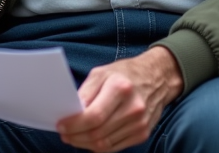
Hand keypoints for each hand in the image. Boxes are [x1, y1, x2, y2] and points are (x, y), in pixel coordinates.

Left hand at [56, 46, 182, 151]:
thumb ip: (85, 92)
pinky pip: (115, 147)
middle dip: (76, 136)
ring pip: (105, 144)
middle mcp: (133, 108)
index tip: (61, 125)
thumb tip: (71, 112)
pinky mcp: (142, 133)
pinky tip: (89, 141)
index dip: (74, 124)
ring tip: (73, 137)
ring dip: (85, 144)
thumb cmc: (125, 73)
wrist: (157, 78)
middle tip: (64, 134)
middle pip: (98, 132)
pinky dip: (99, 147)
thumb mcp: (101, 73)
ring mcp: (140, 123)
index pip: (94, 116)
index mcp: (120, 88)